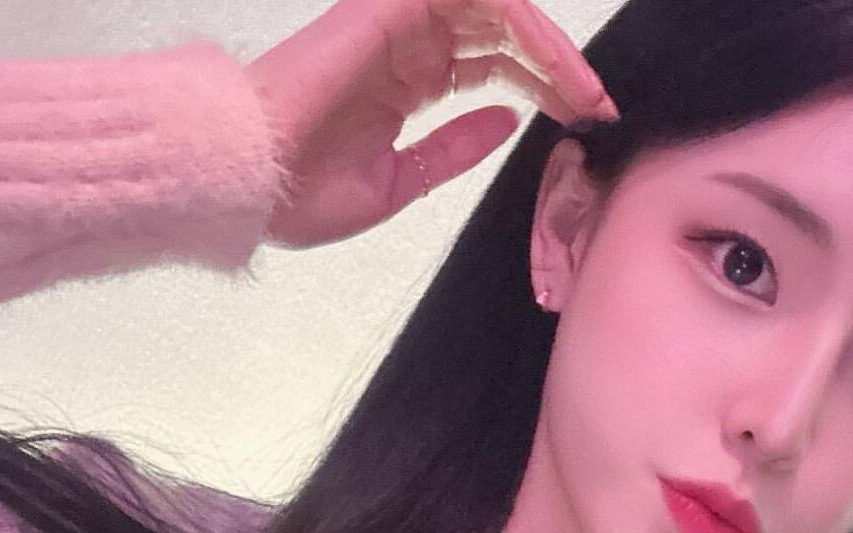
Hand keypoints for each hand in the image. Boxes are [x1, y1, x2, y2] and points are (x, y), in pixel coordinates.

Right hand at [245, 0, 619, 249]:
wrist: (255, 181)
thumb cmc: (303, 193)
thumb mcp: (401, 182)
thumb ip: (455, 148)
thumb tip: (510, 121)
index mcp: (405, 83)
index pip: (490, 67)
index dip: (540, 88)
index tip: (583, 124)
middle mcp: (408, 45)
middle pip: (502, 35)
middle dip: (557, 69)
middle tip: (598, 107)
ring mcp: (400, 20)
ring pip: (497, 9)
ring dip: (548, 47)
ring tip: (583, 90)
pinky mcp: (391, 6)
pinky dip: (521, 24)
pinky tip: (552, 62)